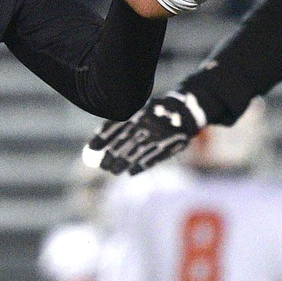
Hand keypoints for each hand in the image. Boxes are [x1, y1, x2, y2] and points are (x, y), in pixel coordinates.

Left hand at [87, 92, 207, 174]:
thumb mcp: (143, 108)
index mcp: (139, 111)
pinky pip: (152, 159)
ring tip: (112, 170)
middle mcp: (148, 123)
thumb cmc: (159, 109)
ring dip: (122, 164)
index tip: (92, 147)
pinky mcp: (170, 147)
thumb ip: (124, 121)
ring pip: (136, 153)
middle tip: (102, 165)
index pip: (116, 125)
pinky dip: (141, 166)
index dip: (103, 136)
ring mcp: (160, 136)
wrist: (189, 109)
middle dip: (110, 155)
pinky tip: (132, 172)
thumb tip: (99, 139)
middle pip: (123, 142)